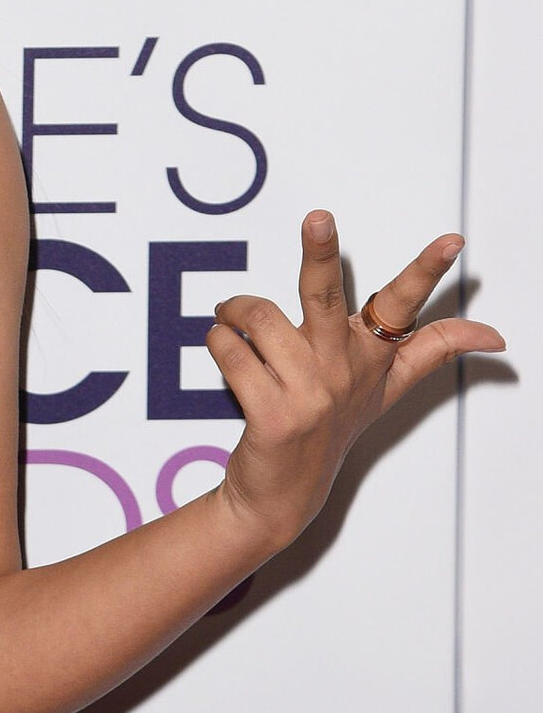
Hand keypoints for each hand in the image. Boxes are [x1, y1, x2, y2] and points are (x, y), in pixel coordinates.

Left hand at [207, 212, 503, 553]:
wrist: (282, 493)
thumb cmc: (330, 428)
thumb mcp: (384, 391)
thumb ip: (431, 351)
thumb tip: (494, 333)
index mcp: (372, 360)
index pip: (406, 310)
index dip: (427, 273)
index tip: (452, 241)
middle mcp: (343, 373)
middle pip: (327, 297)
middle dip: (320, 254)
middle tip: (318, 218)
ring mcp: (308, 396)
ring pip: (260, 318)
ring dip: (234, 310)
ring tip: (230, 317)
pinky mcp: (272, 416)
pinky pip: (231, 352)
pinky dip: (218, 341)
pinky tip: (222, 347)